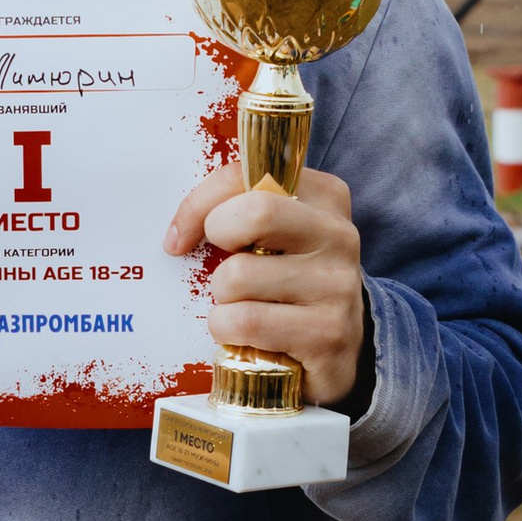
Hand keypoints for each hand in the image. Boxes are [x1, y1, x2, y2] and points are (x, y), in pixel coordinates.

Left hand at [164, 161, 366, 409]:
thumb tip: (180, 228)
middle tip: (216, 266)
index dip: (198, 204)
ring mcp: (337, 285)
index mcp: (323, 197)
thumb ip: (240, 210)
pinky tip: (244, 335)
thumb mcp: (278, 235)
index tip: (180, 235)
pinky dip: (226, 330)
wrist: (342, 344)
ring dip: (221, 298)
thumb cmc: (290, 281)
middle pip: (255, 213)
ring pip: (239, 276)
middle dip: (217, 240)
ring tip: (241, 307)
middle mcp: (338, 235)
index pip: (245, 176)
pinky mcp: (327, 332)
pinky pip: (245, 322)